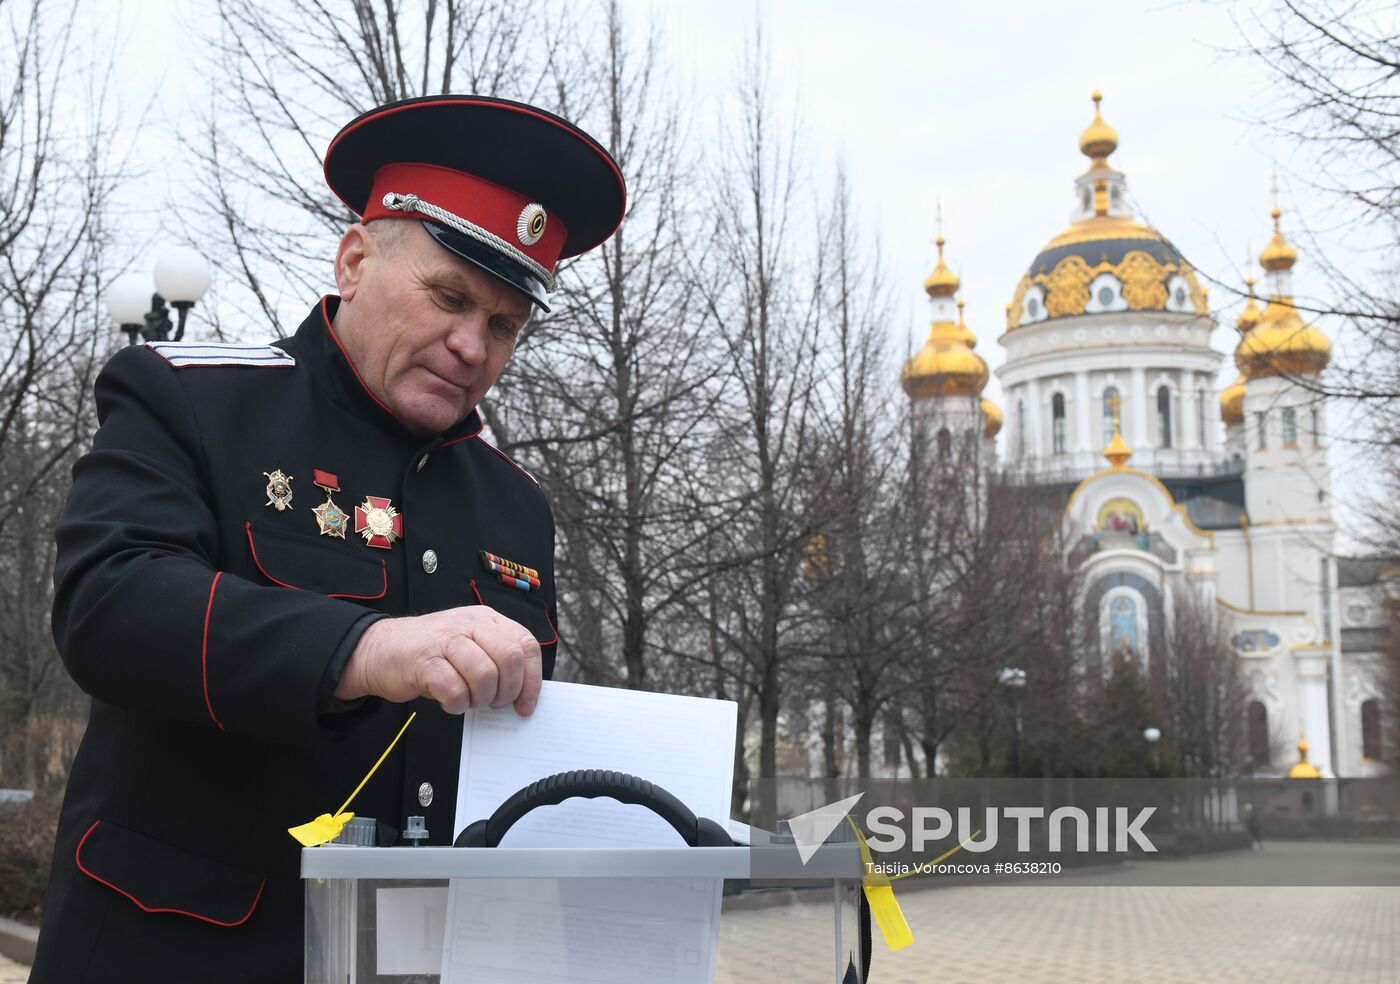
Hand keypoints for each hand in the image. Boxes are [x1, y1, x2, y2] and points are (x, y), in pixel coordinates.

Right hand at [335, 607, 541, 715]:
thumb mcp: (470, 646)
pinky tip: (449, 701)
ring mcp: (445, 640)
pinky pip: (454, 690)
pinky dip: (456, 705)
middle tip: (493, 703)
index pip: (525, 645)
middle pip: (509, 658)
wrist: (379, 649)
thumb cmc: (432, 654)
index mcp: (486, 619)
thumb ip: (496, 661)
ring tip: (468, 700)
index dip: (531, 679)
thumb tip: (525, 696)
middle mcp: (469, 624)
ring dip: (480, 699)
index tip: (525, 704)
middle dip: (507, 691)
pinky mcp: (424, 661)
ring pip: (484, 675)